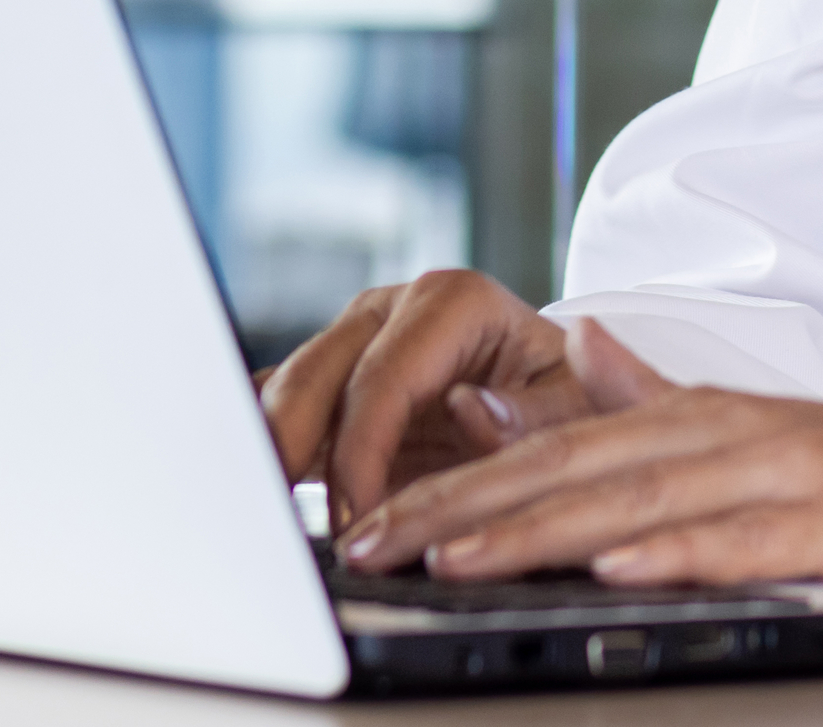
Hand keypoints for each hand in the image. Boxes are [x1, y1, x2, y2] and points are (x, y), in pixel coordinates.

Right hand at [258, 268, 621, 523]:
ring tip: (255, 513)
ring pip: (287, 389)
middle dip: (289, 448)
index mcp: (453, 301)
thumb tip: (470, 409)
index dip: (361, 452)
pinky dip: (262, 445)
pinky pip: (280, 405)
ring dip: (267, 451)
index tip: (357, 518)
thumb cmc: (570, 394)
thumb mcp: (577, 402)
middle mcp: (392, 308)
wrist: (554, 389)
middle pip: (316, 374)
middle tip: (277, 521)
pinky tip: (246, 490)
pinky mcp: (332, 377)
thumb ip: (534, 410)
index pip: (385, 377)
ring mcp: (354, 339)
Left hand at [337, 319, 822, 587]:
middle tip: (373, 546)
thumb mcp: (750, 427)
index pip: (551, 451)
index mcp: (694, 417)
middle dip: (462, 512)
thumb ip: (654, 396)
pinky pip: (742, 539)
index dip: (456, 485)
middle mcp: (724, 434)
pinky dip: (674, 550)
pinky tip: (615, 567)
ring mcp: (782, 473)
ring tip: (454, 562)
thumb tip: (570, 357)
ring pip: (636, 500)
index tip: (373, 520)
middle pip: (571, 472)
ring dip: (536, 532)